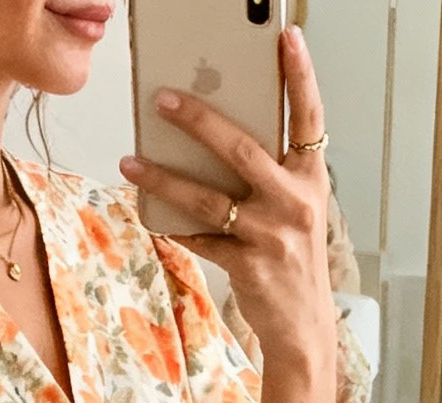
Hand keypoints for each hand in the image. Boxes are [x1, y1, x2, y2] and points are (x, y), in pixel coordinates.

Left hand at [120, 25, 334, 370]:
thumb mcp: (294, 208)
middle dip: (199, 120)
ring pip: (209, 198)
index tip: (287, 36)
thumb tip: (212, 136)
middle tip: (162, 99)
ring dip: (165, 178)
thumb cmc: (293, 257)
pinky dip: (174, 226)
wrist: (303, 326)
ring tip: (131, 162)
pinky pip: (201, 239)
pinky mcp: (248, 267)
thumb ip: (268, 173)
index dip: (300, 76)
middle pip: (242, 149)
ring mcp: (272, 236)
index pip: (309, 117)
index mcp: (310, 179)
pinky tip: (151, 212)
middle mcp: (295, 203)